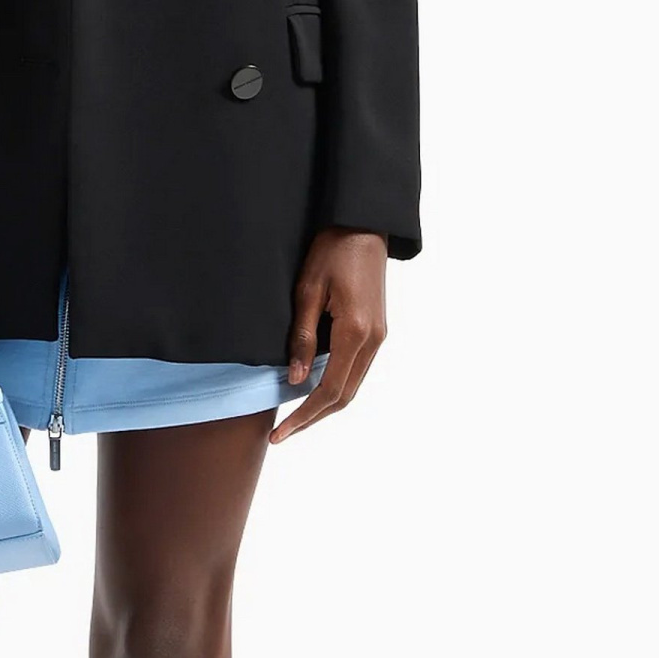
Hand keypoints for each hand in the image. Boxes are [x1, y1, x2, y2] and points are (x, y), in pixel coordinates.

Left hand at [269, 228, 387, 442]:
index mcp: (356, 332)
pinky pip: (356, 368)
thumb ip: (303, 338)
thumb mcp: (307, 291)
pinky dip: (334, 384)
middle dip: (312, 417)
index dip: (303, 416)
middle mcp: (373, 340)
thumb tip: (296, 380)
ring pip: (352, 385)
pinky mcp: (376, 329)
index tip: (280, 433)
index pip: (329, 390)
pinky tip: (311, 385)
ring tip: (292, 415)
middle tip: (282, 432)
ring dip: (324, 403)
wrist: (363, 224)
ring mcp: (378, 336)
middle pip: (344, 396)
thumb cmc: (332, 250)